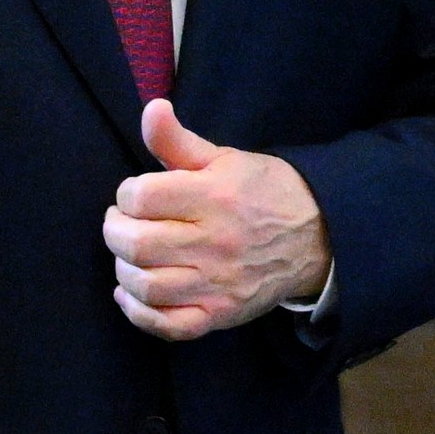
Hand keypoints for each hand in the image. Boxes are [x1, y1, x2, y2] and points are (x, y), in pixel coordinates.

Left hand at [104, 100, 331, 340]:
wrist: (319, 237)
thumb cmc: (264, 192)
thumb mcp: (224, 159)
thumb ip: (178, 141)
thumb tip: (151, 108)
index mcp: (214, 197)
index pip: (141, 197)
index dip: (126, 194)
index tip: (135, 195)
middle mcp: (215, 242)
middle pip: (137, 244)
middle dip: (115, 231)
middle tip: (121, 223)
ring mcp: (218, 284)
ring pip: (147, 286)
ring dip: (123, 269)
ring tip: (129, 255)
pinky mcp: (221, 315)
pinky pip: (168, 326)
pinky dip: (139, 313)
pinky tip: (130, 293)